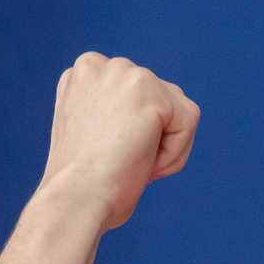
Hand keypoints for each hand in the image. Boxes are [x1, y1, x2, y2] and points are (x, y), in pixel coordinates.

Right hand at [41, 53, 198, 232]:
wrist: (75, 199)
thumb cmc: (82, 187)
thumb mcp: (91, 138)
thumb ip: (113, 115)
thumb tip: (141, 119)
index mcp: (83, 76)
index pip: (137, 101)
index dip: (132, 138)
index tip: (106, 157)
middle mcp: (100, 65)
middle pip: (162, 102)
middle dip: (152, 140)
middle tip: (118, 163)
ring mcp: (124, 72)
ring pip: (178, 113)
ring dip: (165, 149)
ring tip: (130, 163)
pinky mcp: (148, 89)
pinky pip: (188, 122)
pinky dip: (175, 153)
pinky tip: (144, 162)